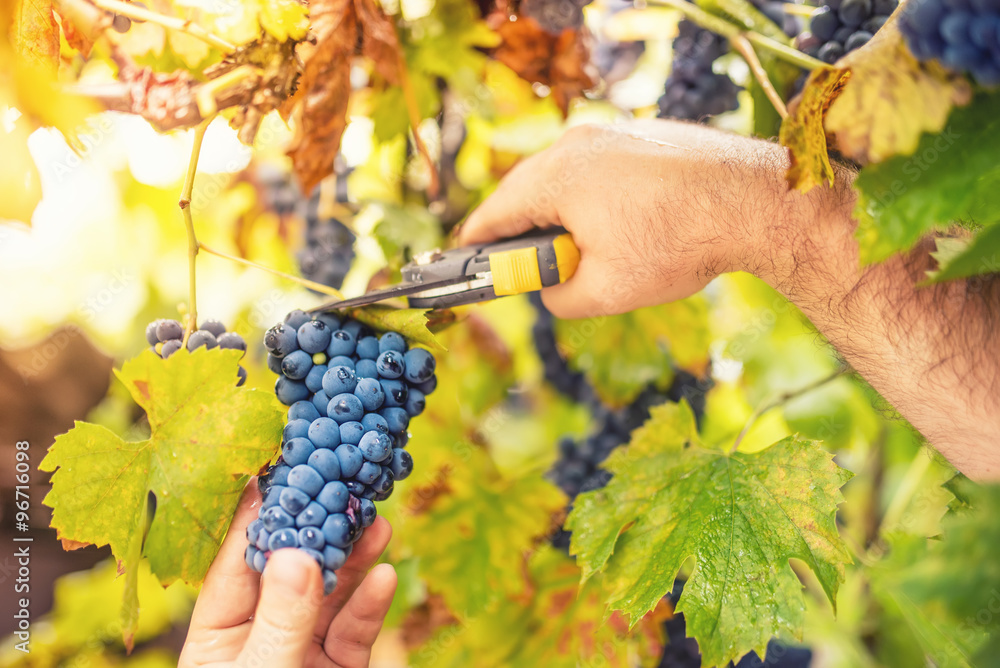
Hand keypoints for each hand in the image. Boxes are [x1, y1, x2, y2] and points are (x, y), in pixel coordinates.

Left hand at [179, 480, 396, 667]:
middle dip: (319, 528)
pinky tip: (385, 575)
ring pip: (330, 593)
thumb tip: (298, 555)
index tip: (280, 470)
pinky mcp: (339, 666)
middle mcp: (261, 634)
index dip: (260, 517)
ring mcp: (303, 648)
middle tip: (342, 485)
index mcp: (217, 635)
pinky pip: (355, 630)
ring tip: (376, 523)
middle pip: (291, 570)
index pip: (239, 564)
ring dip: (354, 558)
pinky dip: (371, 604)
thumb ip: (281, 620)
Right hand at [458, 120, 830, 318]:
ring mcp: (613, 134)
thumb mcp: (604, 293)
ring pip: (566, 177)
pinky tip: (621, 225)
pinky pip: (601, 168)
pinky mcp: (643, 135)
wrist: (756, 202)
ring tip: (583, 250)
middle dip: (522, 229)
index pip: (495, 213)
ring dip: (563, 213)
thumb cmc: (678, 245)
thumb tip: (550, 292)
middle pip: (526, 190)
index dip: (477, 244)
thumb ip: (558, 299)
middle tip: (526, 263)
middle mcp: (577, 145)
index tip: (468, 260)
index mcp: (555, 178)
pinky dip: (596, 197)